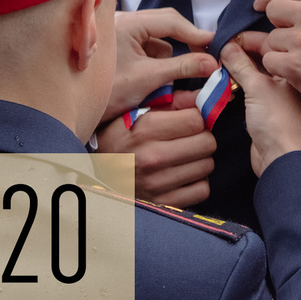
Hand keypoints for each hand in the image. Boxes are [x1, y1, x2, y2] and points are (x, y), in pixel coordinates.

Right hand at [94, 98, 217, 207]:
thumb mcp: (138, 111)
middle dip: (202, 138)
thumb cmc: (120, 137)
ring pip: (207, 166)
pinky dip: (196, 183)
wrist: (92, 175)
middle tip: (189, 139)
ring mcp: (156, 183)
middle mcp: (151, 157)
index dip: (200, 117)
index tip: (192, 120)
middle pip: (208, 143)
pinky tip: (181, 175)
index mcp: (144, 130)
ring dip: (199, 160)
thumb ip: (174, 101)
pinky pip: (201, 190)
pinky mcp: (161, 204)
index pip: (198, 120)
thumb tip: (207, 96)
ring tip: (181, 157)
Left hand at [111, 8, 216, 117]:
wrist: (68, 109)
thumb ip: (183, 67)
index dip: (195, 33)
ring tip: (175, 74)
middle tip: (203, 57)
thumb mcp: (148, 79)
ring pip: (154, 38)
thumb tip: (212, 63)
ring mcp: (116, 33)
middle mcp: (120, 21)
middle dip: (183, 43)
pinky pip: (143, 47)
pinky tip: (155, 77)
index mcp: (126, 22)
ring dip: (167, 55)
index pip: (171, 21)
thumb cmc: (104, 91)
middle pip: (164, 26)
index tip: (214, 45)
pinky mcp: (114, 47)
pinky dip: (154, 60)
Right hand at [224, 34, 300, 175]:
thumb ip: (242, 65)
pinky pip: (251, 88)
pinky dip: (239, 82)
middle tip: (218, 48)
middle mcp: (287, 79)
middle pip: (262, 57)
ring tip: (218, 61)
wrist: (281, 156)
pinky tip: (225, 80)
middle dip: (241, 51)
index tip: (226, 36)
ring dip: (238, 67)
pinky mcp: (267, 109)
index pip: (270, 44)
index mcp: (293, 68)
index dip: (248, 39)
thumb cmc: (277, 120)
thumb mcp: (257, 87)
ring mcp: (278, 94)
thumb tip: (227, 47)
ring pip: (256, 73)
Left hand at [252, 0, 300, 154]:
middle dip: (277, 24)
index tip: (261, 4)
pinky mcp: (294, 65)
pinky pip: (269, 60)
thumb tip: (282, 4)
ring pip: (270, 39)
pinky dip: (279, 68)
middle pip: (273, 10)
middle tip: (291, 38)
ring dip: (280, 50)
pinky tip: (299, 72)